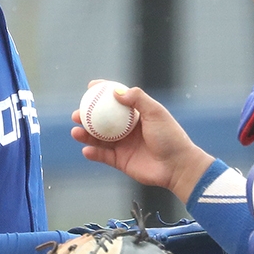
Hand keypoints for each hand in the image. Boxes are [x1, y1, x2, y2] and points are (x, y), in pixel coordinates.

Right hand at [72, 83, 214, 203]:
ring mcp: (123, 145)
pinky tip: (86, 150)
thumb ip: (138, 99)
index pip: (117, 100)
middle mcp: (127, 129)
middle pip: (101, 120)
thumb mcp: (156, 113)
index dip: (103, 92)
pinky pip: (103, 156)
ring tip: (76, 132)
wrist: (177, 166)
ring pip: (98, 138)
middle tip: (76, 114)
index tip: (90, 87)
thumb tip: (116, 92)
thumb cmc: (170, 137)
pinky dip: (93, 153)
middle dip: (86, 116)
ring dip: (85, 135)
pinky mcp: (121, 161)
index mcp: (136, 114)